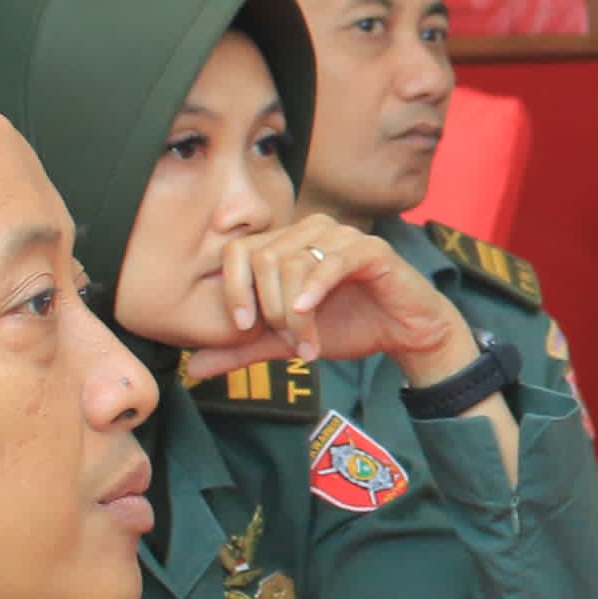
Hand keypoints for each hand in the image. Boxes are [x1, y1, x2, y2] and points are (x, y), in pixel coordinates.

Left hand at [180, 214, 475, 383]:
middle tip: (287, 342)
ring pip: (293, 263)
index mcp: (286, 243)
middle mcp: (310, 230)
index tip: (242, 327)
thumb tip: (191, 368)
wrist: (406, 333)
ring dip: (294, 314)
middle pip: (263, 259)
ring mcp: (341, 235)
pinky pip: (331, 262)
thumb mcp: (285, 341)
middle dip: (269, 310)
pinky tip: (309, 316)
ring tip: (307, 345)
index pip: (238, 250)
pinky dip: (315, 291)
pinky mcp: (370, 249)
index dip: (233, 289)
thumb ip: (242, 349)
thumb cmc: (349, 326)